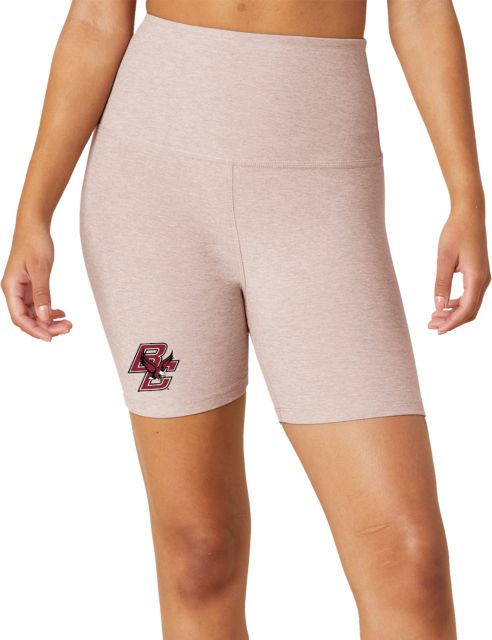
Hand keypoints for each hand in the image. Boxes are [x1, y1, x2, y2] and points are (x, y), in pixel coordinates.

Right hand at [1, 223, 72, 340]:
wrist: (34, 226)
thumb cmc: (34, 243)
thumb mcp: (40, 269)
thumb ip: (42, 293)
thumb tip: (44, 317)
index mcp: (11, 288)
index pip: (19, 318)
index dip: (34, 330)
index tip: (51, 337)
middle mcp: (14, 291)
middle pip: (28, 319)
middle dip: (46, 327)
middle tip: (68, 328)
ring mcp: (22, 289)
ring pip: (35, 313)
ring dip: (50, 321)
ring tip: (68, 323)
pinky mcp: (31, 286)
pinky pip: (39, 305)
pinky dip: (50, 311)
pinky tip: (61, 313)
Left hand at [429, 206, 490, 334]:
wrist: (469, 215)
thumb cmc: (456, 232)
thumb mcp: (444, 258)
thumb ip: (441, 283)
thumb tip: (438, 306)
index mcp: (476, 278)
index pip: (466, 310)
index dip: (452, 323)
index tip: (437, 330)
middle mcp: (483, 280)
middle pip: (470, 311)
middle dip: (451, 321)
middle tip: (431, 325)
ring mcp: (482, 278)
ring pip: (470, 304)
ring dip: (453, 313)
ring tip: (434, 317)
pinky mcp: (478, 274)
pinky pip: (469, 295)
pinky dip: (456, 304)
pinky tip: (443, 305)